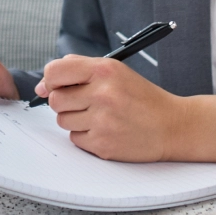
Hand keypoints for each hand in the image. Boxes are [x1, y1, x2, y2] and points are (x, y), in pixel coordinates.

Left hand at [38, 54, 179, 162]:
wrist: (172, 126)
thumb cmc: (141, 98)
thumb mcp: (115, 71)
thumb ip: (79, 69)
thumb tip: (43, 85)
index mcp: (104, 71)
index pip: (54, 71)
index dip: (50, 80)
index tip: (55, 85)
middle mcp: (102, 94)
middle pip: (55, 99)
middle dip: (65, 102)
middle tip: (86, 102)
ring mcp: (103, 121)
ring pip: (62, 120)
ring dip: (75, 119)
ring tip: (99, 116)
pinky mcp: (103, 145)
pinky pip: (75, 139)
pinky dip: (85, 136)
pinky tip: (105, 130)